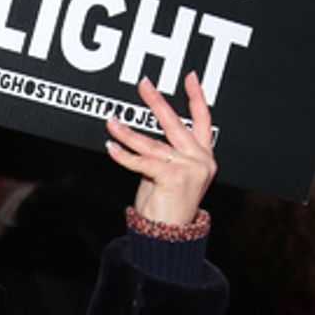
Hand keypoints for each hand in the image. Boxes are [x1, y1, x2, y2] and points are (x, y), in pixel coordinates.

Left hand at [105, 73, 215, 227]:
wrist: (169, 236)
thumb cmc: (167, 205)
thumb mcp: (168, 173)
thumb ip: (163, 152)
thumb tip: (140, 134)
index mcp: (203, 156)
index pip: (202, 120)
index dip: (196, 97)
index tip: (190, 77)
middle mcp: (201, 160)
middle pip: (175, 124)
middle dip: (156, 102)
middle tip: (143, 84)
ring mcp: (191, 169)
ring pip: (153, 144)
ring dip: (128, 132)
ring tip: (111, 121)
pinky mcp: (175, 178)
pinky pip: (143, 162)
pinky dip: (124, 155)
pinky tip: (111, 147)